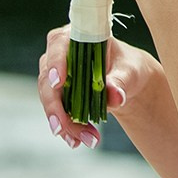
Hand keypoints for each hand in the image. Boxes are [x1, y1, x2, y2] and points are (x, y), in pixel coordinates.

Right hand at [36, 23, 161, 146]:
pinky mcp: (57, 94)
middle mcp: (59, 54)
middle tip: (64, 128)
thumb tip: (115, 96)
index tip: (58, 83)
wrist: (127, 82)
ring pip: (50, 100)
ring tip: (86, 140)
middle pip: (48, 79)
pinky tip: (77, 141)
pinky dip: (66, 129)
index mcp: (76, 36)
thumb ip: (120, 82)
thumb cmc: (128, 68)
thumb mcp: (130, 72)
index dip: (56, 63)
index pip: (58, 44)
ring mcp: (55, 75)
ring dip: (64, 123)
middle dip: (56, 107)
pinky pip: (56, 112)